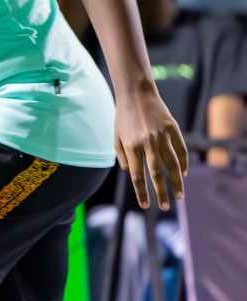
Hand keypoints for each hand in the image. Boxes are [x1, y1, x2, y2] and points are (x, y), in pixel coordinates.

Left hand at [115, 85, 187, 209]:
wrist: (136, 94)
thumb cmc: (123, 118)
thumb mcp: (116, 138)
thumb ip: (123, 158)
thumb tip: (132, 175)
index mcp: (131, 146)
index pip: (137, 176)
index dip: (142, 192)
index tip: (145, 206)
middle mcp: (147, 142)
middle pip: (156, 173)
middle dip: (161, 193)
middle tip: (167, 207)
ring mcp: (162, 135)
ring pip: (172, 164)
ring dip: (177, 182)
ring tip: (179, 195)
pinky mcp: (173, 128)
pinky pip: (181, 150)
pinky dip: (184, 163)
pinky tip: (184, 174)